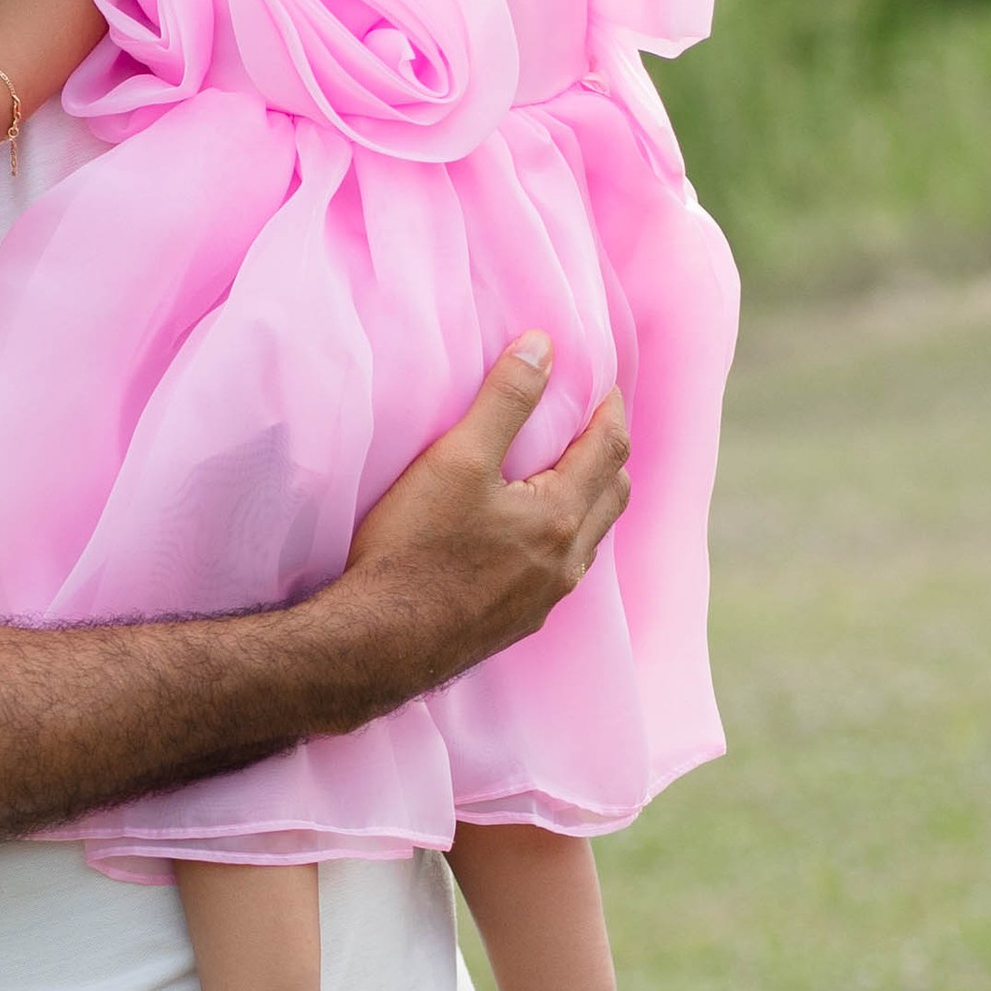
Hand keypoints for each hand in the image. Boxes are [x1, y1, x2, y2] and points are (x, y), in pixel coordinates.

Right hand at [333, 338, 628, 688]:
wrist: (377, 644)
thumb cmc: (413, 550)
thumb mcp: (457, 459)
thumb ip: (506, 400)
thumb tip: (543, 346)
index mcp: (561, 516)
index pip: (609, 447)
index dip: (610, 407)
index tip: (603, 382)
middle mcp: (566, 563)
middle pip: (612, 495)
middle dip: (607, 453)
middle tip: (590, 423)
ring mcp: (543, 600)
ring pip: (588, 539)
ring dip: (588, 500)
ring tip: (563, 474)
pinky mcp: (515, 624)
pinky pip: (559, 572)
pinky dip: (560, 539)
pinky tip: (527, 537)